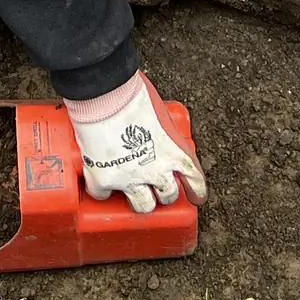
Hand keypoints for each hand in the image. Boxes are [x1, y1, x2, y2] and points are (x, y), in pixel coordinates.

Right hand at [65, 73, 206, 214]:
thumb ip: (160, 126)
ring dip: (141, 202)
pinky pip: (103, 195)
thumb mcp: (159, 111)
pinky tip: (102, 187)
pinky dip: (102, 191)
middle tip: (159, 190)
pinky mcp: (105, 180)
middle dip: (166, 195)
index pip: (194, 179)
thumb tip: (152, 127)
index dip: (196, 191)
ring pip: (142, 205)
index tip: (197, 197)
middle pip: (168, 195)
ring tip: (135, 196)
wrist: (105, 96)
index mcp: (175, 152)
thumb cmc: (132, 94)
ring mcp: (130, 178)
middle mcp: (156, 170)